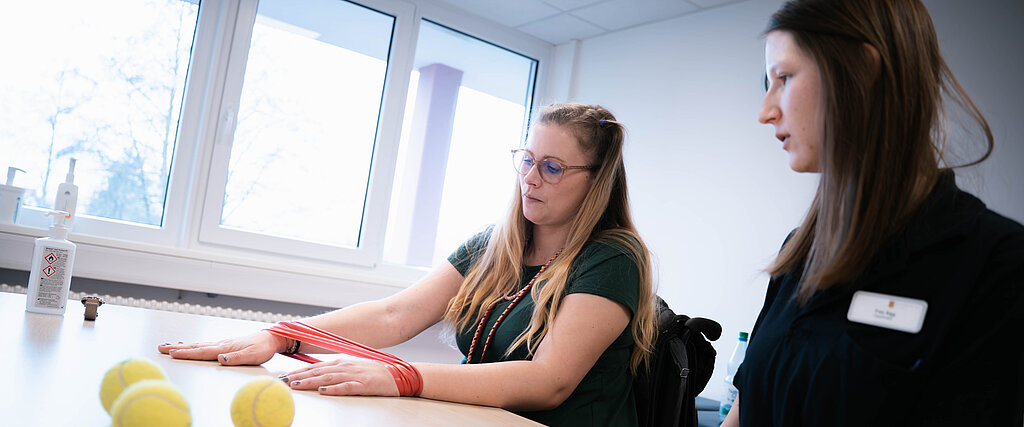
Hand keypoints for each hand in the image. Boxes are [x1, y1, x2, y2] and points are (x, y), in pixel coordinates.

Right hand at [157, 331, 283, 365]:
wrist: (271, 338)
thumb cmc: (263, 347)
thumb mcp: (253, 355)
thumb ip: (236, 357)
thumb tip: (220, 359)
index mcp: (225, 347)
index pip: (202, 352)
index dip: (187, 354)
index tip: (172, 354)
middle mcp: (221, 344)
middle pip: (195, 347)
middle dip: (178, 349)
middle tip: (160, 348)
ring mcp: (222, 343)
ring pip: (198, 345)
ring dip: (183, 346)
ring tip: (168, 347)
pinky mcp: (225, 344)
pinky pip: (205, 345)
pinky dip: (194, 346)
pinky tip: (190, 346)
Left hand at [279, 358, 399, 396]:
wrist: (398, 375)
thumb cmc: (375, 373)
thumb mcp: (354, 368)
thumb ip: (337, 370)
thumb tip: (319, 375)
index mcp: (342, 362)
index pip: (316, 366)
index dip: (300, 371)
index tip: (286, 376)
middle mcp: (346, 366)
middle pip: (319, 371)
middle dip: (300, 376)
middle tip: (284, 381)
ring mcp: (355, 375)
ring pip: (329, 378)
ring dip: (312, 382)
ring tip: (297, 385)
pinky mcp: (364, 384)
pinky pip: (347, 387)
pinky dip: (334, 389)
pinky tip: (324, 391)